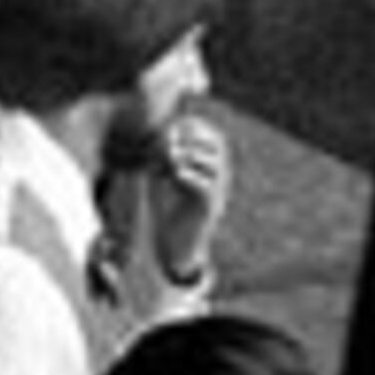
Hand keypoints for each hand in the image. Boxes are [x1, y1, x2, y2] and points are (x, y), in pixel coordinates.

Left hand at [140, 108, 231, 281]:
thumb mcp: (161, 181)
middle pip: (216, 146)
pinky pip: (205, 186)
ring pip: (213, 164)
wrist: (175, 248)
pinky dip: (189, 177)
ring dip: (189, 157)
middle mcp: (218, 178)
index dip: (196, 127)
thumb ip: (161, 159)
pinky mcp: (208, 208)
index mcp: (210, 168)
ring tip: (169, 162)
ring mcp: (217, 192)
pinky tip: (174, 176)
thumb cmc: (168, 213)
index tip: (174, 126)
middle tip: (170, 144)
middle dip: (192, 140)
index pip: (213, 137)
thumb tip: (157, 137)